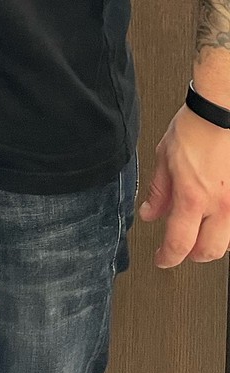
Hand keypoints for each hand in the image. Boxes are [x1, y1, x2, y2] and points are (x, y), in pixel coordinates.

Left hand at [139, 104, 229, 266]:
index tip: (161, 259)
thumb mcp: (164, 160)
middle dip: (191, 256)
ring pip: (228, 242)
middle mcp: (219, 204)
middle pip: (209, 251)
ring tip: (197, 234)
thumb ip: (159, 193)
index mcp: (193, 197)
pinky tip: (215, 220)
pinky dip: (225, 229)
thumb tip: (150, 214)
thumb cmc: (194, 128)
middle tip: (179, 250)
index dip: (168, 257)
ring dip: (211, 243)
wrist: (219, 113)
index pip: (180, 243)